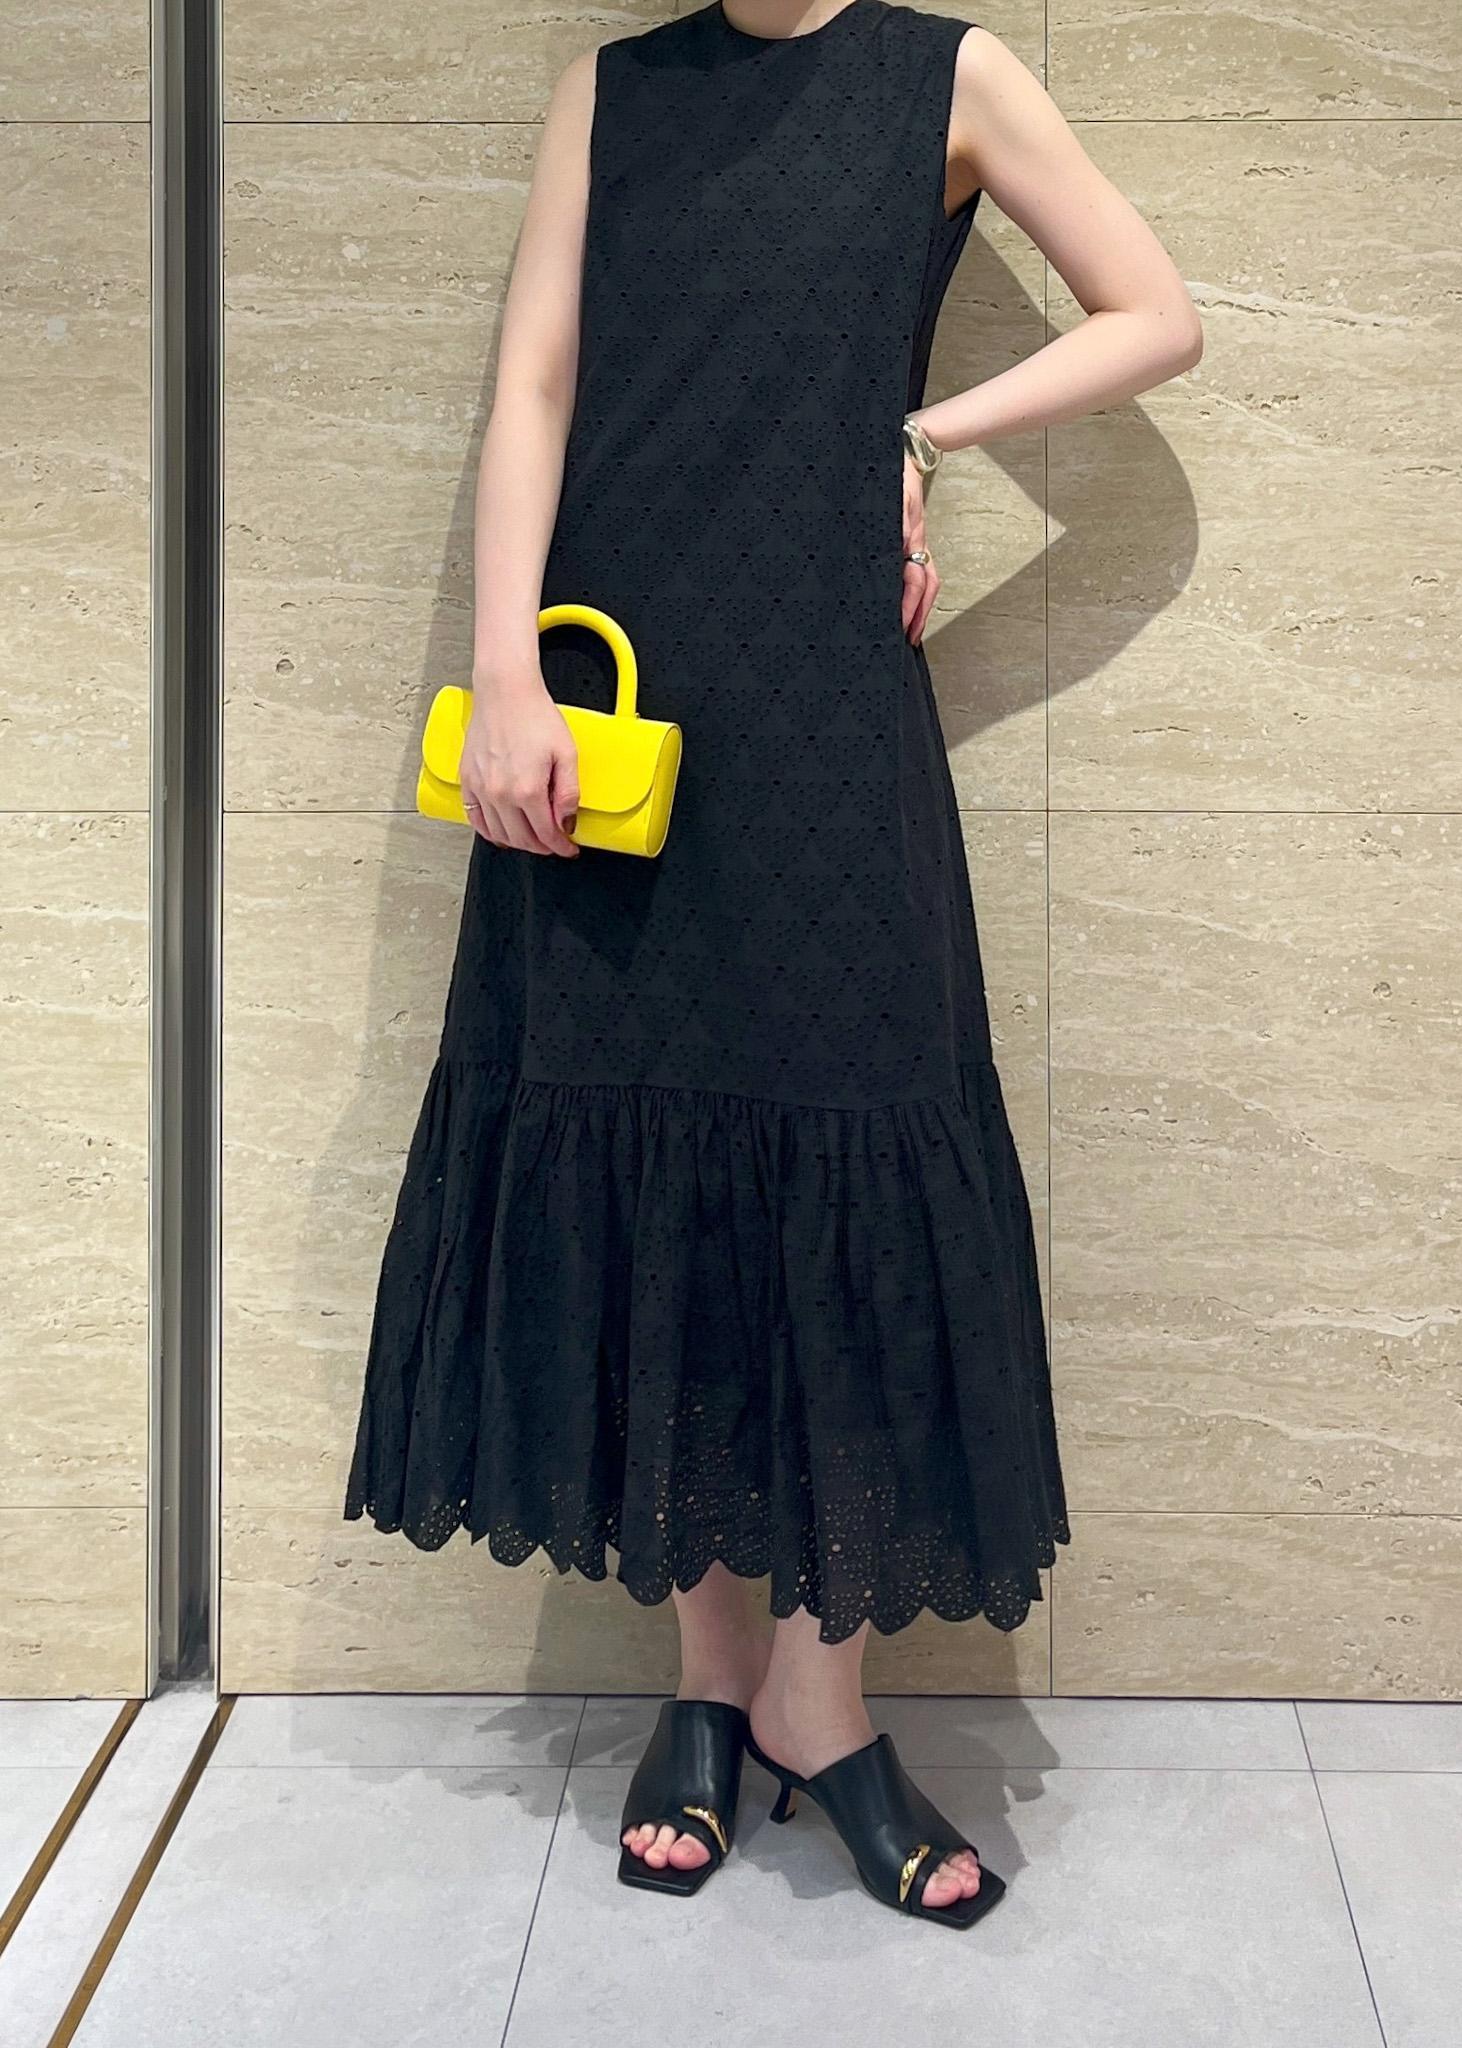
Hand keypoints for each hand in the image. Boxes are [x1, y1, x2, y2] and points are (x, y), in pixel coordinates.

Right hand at [461, 671, 579, 856]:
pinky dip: (491, 832)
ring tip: (532, 838)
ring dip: (518, 843)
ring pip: (499, 834)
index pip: (546, 834)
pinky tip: (502, 832)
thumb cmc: (534, 716)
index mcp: (528, 790)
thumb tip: (567, 821)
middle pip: (523, 839)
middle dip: (542, 847)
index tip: (567, 848)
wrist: (505, 692)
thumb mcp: (567, 753)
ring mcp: (480, 789)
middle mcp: (500, 794)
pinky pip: (475, 820)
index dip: (560, 846)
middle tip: (553, 844)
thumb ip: (569, 792)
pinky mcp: (467, 781)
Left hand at [900, 451, 938, 645]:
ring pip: (924, 581)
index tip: (902, 626)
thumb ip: (896, 523)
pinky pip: (915, 569)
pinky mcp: (907, 539)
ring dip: (919, 606)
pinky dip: (913, 590)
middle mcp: (914, 545)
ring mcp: (913, 543)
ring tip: (911, 628)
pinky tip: (904, 599)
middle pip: (925, 588)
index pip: (914, 582)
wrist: (903, 455)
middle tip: (910, 638)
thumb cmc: (895, 476)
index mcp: (911, 539)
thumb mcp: (894, 499)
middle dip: (918, 616)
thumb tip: (900, 546)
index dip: (908, 606)